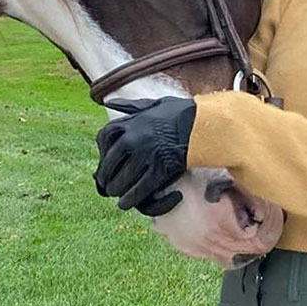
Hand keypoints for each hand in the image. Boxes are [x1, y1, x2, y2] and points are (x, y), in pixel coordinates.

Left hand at [94, 96, 196, 212]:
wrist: (205, 123)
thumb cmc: (181, 112)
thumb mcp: (154, 103)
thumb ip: (131, 105)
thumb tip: (111, 102)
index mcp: (130, 122)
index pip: (104, 139)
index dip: (102, 153)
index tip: (104, 162)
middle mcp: (134, 138)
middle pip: (110, 163)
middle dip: (107, 177)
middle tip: (107, 185)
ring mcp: (146, 155)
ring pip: (123, 178)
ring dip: (117, 190)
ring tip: (116, 195)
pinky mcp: (161, 169)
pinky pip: (140, 188)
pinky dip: (131, 198)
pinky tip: (126, 203)